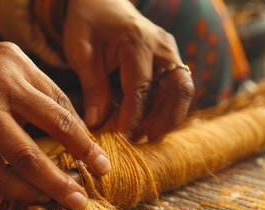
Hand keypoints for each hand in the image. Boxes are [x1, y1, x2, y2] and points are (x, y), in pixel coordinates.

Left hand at [63, 0, 194, 141]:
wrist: (102, 1)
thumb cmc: (89, 25)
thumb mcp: (82, 53)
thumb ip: (92, 88)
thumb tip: (95, 124)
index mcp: (136, 42)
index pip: (141, 87)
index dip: (134, 116)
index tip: (125, 137)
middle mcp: (161, 46)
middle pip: (178, 88)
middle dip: (164, 119)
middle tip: (142, 141)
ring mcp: (170, 51)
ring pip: (183, 90)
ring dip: (169, 117)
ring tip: (146, 137)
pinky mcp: (171, 58)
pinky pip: (178, 87)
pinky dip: (168, 107)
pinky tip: (151, 124)